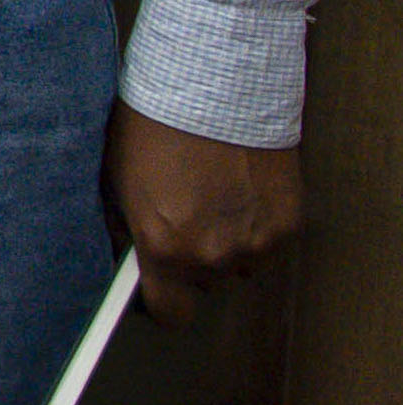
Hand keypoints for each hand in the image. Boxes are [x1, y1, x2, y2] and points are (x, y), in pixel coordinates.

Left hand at [109, 102, 302, 320]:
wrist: (213, 91)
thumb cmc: (154, 128)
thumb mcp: (117, 177)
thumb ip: (124, 226)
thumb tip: (128, 251)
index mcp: (167, 249)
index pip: (171, 313)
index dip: (163, 303)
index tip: (158, 287)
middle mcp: (214, 256)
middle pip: (205, 283)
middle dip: (194, 260)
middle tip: (185, 218)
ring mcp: (256, 243)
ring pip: (240, 264)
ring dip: (228, 244)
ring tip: (214, 198)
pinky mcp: (288, 225)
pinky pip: (268, 243)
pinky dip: (255, 225)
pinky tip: (239, 189)